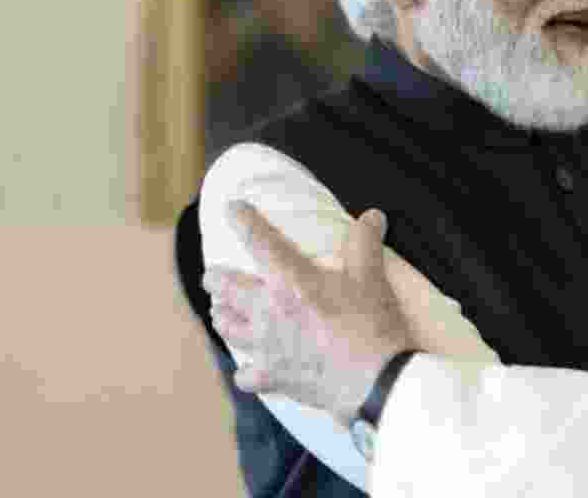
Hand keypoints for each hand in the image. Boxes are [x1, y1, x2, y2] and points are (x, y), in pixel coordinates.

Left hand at [202, 202, 413, 425]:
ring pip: (227, 327)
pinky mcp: (272, 377)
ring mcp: (265, 346)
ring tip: (222, 313)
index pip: (258, 240)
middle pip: (225, 288)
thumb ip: (365, 242)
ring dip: (223, 316)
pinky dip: (246, 369)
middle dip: (215, 279)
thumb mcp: (371, 277)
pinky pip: (245, 374)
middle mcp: (267, 311)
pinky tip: (250, 368)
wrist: (375, 380)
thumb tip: (373, 215)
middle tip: (212, 276)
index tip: (230, 207)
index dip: (243, 220)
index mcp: (290, 280)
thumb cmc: (371, 325)